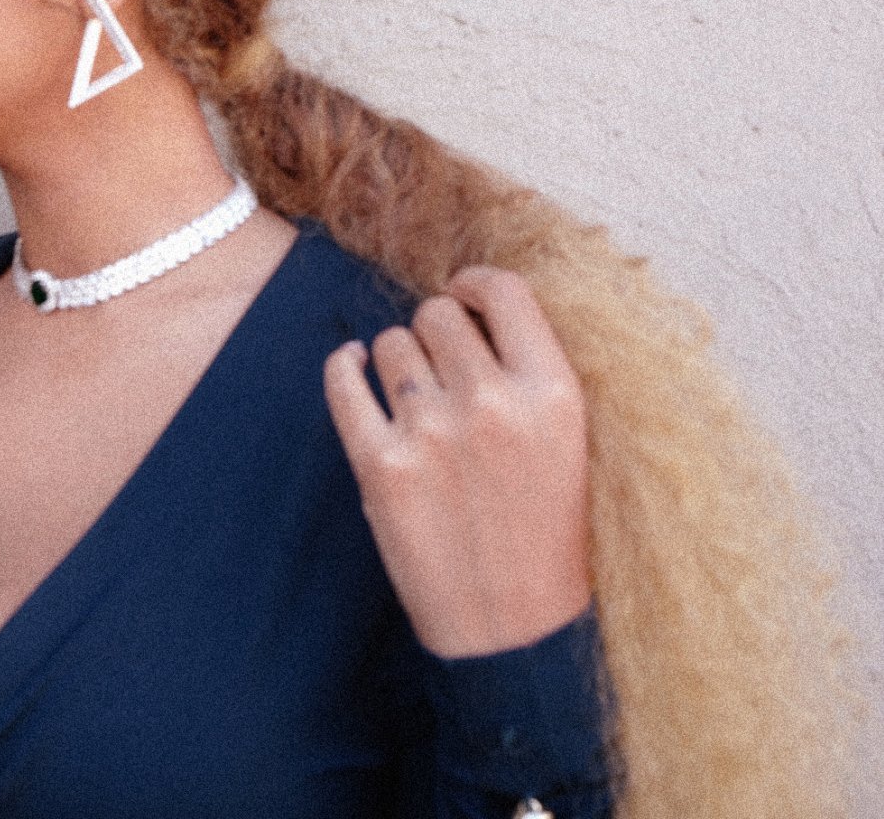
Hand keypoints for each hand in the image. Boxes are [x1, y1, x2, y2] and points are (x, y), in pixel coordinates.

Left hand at [322, 265, 592, 658]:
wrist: (514, 630)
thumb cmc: (548, 534)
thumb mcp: (571, 444)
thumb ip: (531, 374)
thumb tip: (472, 307)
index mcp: (554, 394)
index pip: (505, 291)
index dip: (476, 284)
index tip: (463, 295)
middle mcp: (493, 404)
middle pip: (438, 313)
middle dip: (436, 331)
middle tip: (443, 368)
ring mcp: (433, 434)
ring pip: (392, 342)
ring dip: (397, 358)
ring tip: (415, 397)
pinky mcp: (381, 467)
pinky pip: (343, 382)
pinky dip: (343, 366)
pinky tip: (352, 365)